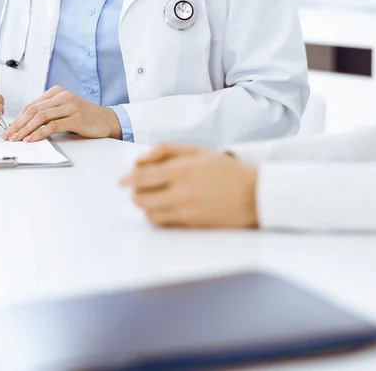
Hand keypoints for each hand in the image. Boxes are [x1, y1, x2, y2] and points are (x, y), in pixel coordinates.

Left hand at [2, 86, 121, 141]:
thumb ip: (49, 112)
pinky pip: (53, 125)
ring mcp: (70, 106)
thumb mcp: (65, 109)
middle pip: (34, 110)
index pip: (32, 105)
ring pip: (41, 117)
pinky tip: (32, 139)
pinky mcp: (76, 118)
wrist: (108, 120)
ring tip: (17, 139)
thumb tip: (26, 124)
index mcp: (57, 92)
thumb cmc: (86, 117)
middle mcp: (63, 96)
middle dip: (18, 124)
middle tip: (9, 136)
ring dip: (26, 129)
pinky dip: (40, 133)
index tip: (9, 130)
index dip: (18, 118)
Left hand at [121, 144, 259, 228]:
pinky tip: (166, 209)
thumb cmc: (225, 170)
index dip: (127, 180)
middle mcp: (181, 193)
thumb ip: (166, 150)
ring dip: (146, 207)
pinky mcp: (192, 226)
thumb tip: (140, 159)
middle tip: (138, 189)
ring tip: (152, 199)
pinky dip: (159, 217)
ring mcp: (186, 212)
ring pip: (150, 215)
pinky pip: (165, 224)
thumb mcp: (197, 150)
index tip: (121, 181)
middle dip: (136, 193)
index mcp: (181, 171)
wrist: (254, 194)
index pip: (141, 178)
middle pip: (141, 199)